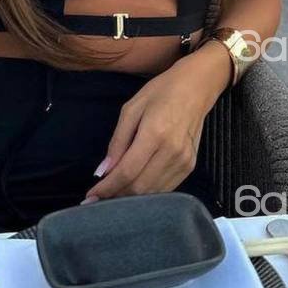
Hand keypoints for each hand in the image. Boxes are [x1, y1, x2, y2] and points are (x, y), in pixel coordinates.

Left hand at [81, 47, 229, 202]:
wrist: (196, 87)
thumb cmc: (161, 92)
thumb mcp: (131, 108)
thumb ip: (117, 141)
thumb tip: (103, 171)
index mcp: (154, 133)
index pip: (127, 171)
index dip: (107, 187)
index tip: (90, 197)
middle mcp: (171, 152)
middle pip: (140, 187)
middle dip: (116, 196)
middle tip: (99, 199)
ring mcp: (184, 161)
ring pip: (152, 193)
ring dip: (131, 198)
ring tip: (113, 196)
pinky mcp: (190, 166)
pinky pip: (165, 189)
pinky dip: (147, 193)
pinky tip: (134, 189)